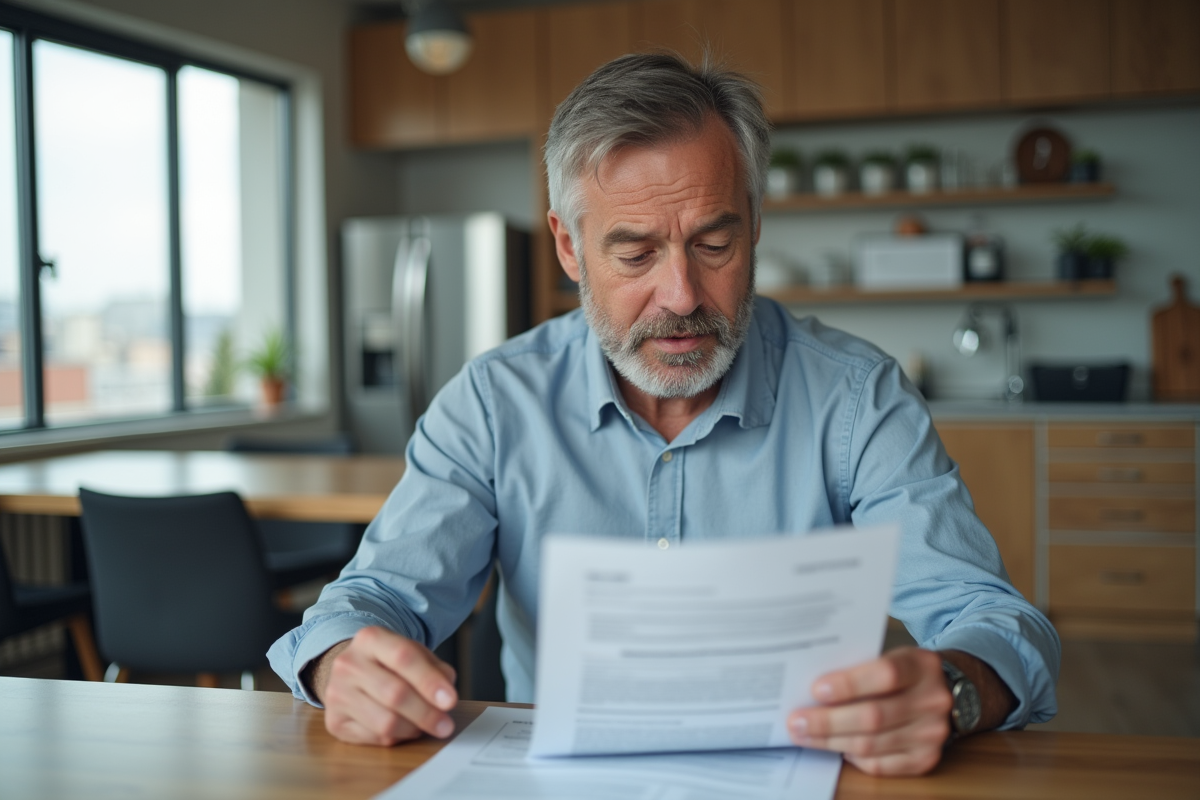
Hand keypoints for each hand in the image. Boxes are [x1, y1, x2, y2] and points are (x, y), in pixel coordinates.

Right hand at [307, 626, 458, 746]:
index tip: (450, 700)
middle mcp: (348, 664)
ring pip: (385, 721)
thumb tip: (446, 696)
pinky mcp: (333, 721)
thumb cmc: (389, 664)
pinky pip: (374, 737)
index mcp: (370, 639)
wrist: (351, 672)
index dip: (429, 682)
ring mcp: (336, 693)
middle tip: (446, 725)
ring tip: (426, 725)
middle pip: (394, 693)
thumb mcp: (415, 654)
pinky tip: (404, 729)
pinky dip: (397, 737)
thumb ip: (435, 670)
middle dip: (426, 713)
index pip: (404, 658)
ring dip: (414, 728)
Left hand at [787, 647, 950, 775]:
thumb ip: (860, 666)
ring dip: (831, 742)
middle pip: (874, 717)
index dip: (849, 684)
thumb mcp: (891, 654)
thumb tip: (812, 687)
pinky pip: (880, 764)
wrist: (953, 690)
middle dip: (828, 722)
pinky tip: (836, 746)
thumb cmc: (906, 670)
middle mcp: (932, 701)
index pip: (885, 675)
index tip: (816, 690)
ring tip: (804, 735)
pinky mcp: (925, 759)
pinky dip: (853, 756)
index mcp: (922, 666)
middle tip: (796, 722)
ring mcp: (932, 734)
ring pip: (872, 745)